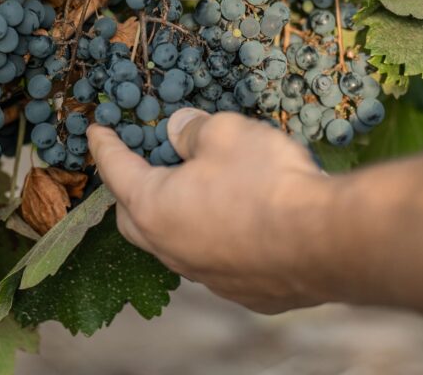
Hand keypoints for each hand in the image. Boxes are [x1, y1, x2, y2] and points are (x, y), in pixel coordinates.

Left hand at [88, 108, 332, 312]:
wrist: (326, 241)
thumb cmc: (266, 180)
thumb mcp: (224, 132)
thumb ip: (193, 130)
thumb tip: (179, 132)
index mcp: (155, 208)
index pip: (117, 171)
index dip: (105, 147)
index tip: (96, 131)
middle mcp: (173, 250)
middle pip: (134, 220)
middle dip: (131, 190)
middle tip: (141, 163)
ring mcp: (208, 277)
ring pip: (174, 245)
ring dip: (176, 216)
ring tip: (194, 189)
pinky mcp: (245, 292)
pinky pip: (214, 261)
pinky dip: (212, 237)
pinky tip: (236, 221)